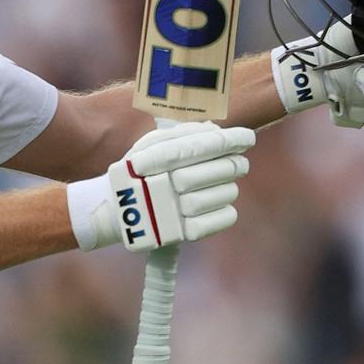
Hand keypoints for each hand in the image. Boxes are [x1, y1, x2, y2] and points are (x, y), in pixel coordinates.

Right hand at [65, 121, 253, 251]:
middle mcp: (169, 182)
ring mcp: (176, 209)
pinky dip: (226, 212)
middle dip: (234, 164)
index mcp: (162, 156)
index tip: (248, 138)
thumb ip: (182, 134)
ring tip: (222, 185)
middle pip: (221, 169)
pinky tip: (220, 205)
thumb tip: (215, 130)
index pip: (207, 145)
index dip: (232, 140)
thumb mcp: (150, 145)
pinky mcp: (181, 233)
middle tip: (238, 162)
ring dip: (229, 187)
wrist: (116, 211)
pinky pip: (219, 220)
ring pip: (224, 194)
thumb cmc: (140, 172)